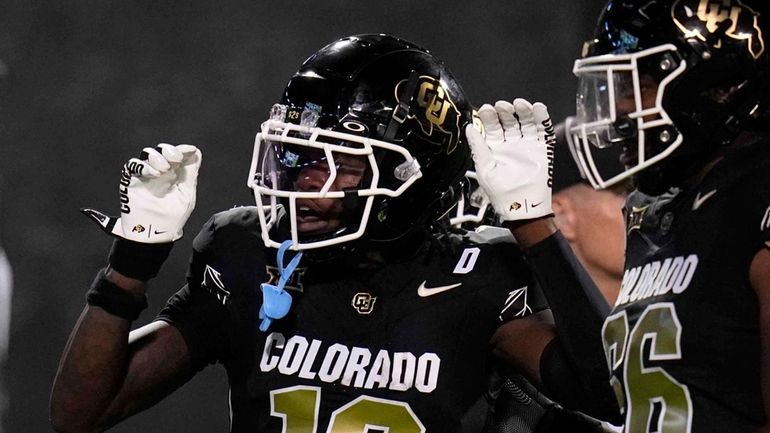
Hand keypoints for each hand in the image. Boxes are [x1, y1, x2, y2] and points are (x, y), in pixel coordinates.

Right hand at [82, 144, 201, 242]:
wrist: (155, 233)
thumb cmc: (172, 217)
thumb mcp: (187, 194)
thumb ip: (190, 173)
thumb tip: (196, 152)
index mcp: (175, 174)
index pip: (177, 154)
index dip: (183, 149)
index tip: (190, 150)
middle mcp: (160, 171)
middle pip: (162, 149)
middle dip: (170, 150)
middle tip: (176, 160)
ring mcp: (146, 175)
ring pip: (148, 153)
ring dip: (158, 158)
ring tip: (163, 171)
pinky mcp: (131, 179)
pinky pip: (133, 164)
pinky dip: (144, 165)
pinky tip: (153, 174)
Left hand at [465, 99, 554, 220]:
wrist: (522, 206)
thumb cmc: (500, 192)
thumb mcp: (484, 169)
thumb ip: (478, 147)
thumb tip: (469, 127)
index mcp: (495, 148)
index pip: (492, 126)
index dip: (489, 117)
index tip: (486, 109)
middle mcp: (510, 144)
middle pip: (508, 121)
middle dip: (505, 111)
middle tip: (502, 106)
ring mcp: (527, 145)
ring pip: (525, 122)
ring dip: (523, 111)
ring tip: (520, 104)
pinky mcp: (542, 148)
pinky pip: (542, 130)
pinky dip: (542, 118)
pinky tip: (538, 108)